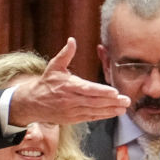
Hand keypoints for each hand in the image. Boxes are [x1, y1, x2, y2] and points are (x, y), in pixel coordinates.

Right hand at [9, 38, 129, 125]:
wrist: (32, 103)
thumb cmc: (46, 83)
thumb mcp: (54, 66)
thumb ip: (65, 54)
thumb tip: (72, 40)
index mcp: (68, 86)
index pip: (87, 89)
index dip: (101, 91)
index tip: (114, 92)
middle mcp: (71, 100)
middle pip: (94, 102)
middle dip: (112, 102)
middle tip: (126, 100)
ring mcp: (72, 111)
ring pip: (94, 111)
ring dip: (110, 110)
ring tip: (124, 108)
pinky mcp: (73, 118)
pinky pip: (90, 117)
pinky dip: (103, 116)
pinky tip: (114, 113)